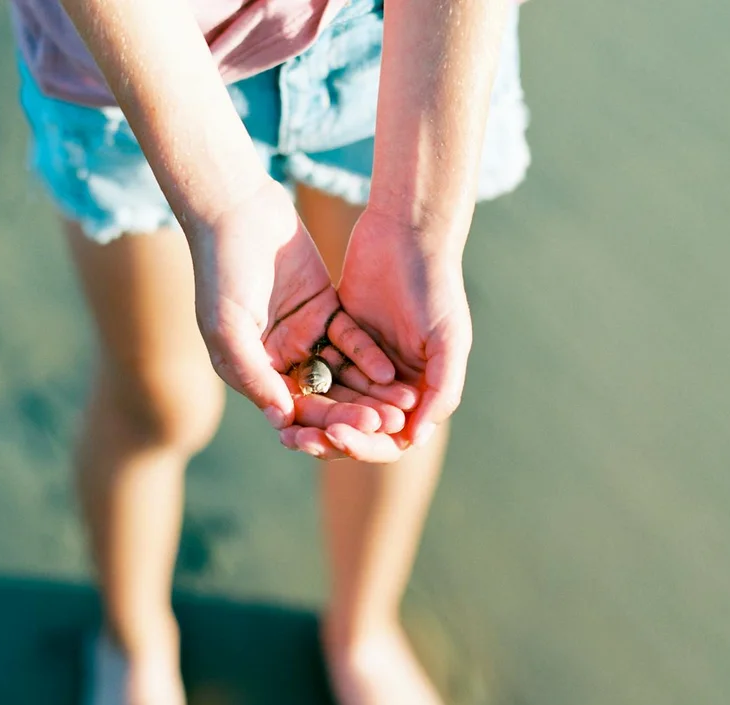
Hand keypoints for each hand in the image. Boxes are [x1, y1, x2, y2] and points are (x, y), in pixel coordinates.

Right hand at [187, 179, 410, 429]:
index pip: (288, 409)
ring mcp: (302, 334)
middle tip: (383, 425)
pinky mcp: (324, 309)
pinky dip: (367, 356)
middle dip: (351, 411)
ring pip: (340, 372)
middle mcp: (276, 358)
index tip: (350, 437)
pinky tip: (387, 372)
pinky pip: (350, 340)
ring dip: (366, 390)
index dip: (319, 425)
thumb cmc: (221, 269)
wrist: (236, 210)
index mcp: (249, 369)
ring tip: (397, 406)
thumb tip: (281, 419)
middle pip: (320, 395)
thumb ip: (254, 373)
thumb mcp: (229, 326)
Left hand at [280, 206, 472, 461]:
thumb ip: (442, 388)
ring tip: (286, 428)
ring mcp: (365, 361)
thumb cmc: (436, 287)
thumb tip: (417, 439)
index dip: (365, 444)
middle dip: (330, 436)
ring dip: (313, 416)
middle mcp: (393, 383)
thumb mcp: (448, 339)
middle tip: (299, 440)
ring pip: (336, 401)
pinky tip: (281, 393)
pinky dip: (304, 384)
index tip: (339, 437)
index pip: (392, 437)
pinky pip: (320, 369)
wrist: (407, 234)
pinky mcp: (339, 338)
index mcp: (422, 390)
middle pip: (359, 425)